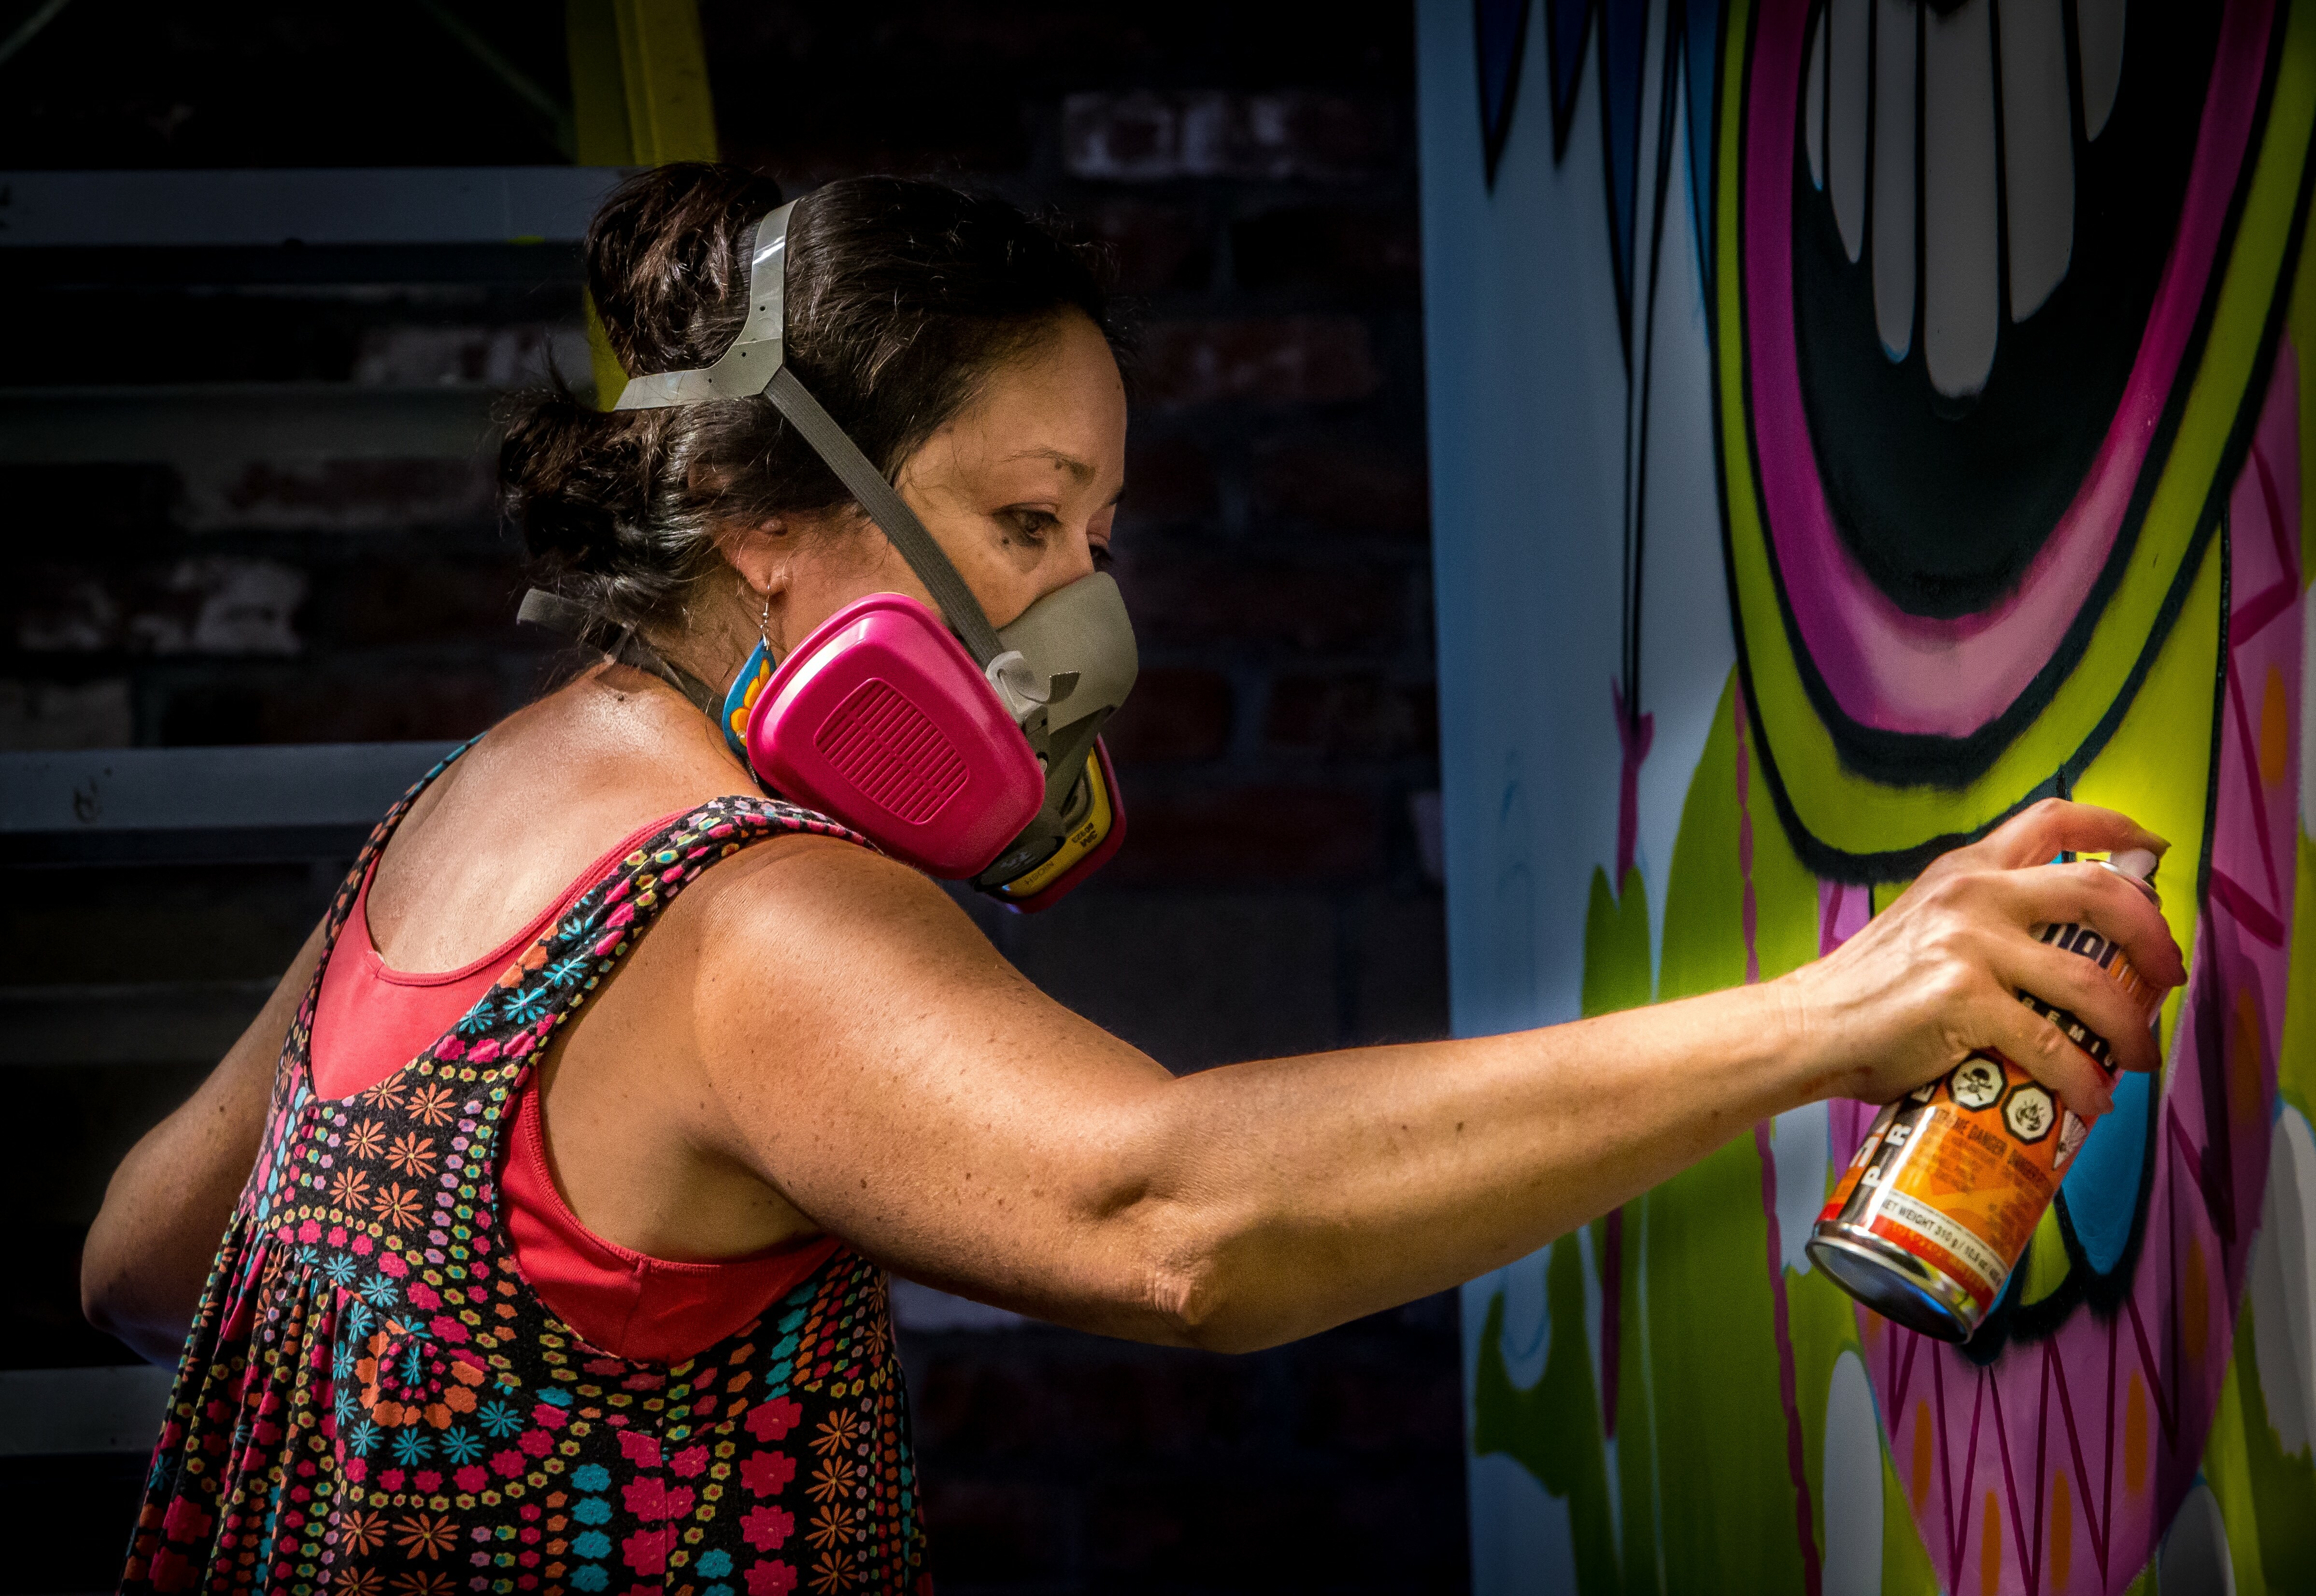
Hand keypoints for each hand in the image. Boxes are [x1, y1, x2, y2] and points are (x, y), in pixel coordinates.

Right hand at [1778, 799, 2186, 1119]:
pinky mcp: (1966, 1001)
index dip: (2115, 826)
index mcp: (1965, 870)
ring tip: (2137, 1054)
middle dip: (2151, 935)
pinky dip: (2083, 1080)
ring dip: (2130, 1026)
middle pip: (2097, 891)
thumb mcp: (1923, 926)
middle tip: (2168, 973)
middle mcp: (1973, 894)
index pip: (2052, 820)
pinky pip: (2052, 1046)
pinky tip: (2091, 1098)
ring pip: (2089, 981)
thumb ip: (1981, 923)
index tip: (2152, 849)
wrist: (1806, 1027)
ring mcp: (1971, 946)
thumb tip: (2056, 960)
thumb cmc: (1863, 993)